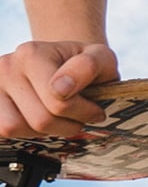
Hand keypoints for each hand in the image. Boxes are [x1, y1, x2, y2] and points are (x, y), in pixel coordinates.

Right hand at [0, 39, 119, 137]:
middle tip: (80, 120)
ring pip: (15, 128)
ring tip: (58, 120)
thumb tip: (61, 88)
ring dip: (43, 132)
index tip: (96, 112)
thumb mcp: (100, 57)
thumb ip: (88, 66)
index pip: (58, 100)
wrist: (59, 62)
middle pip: (39, 118)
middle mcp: (6, 67)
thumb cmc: (82, 64)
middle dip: (67, 126)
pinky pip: (2, 131)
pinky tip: (38, 122)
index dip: (83, 113)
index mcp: (32, 53)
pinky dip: (24, 133)